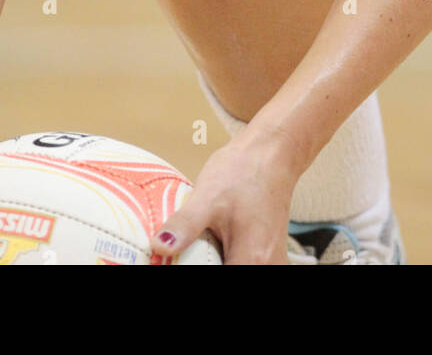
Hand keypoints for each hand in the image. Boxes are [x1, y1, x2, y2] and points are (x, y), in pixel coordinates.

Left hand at [149, 129, 298, 265]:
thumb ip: (185, 225)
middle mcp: (267, 266)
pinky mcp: (267, 255)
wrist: (271, 152)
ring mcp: (270, 262)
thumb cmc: (244, 170)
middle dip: (201, 263)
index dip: (195, 266)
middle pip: (227, 274)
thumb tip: (160, 246)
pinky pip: (241, 263)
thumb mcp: (208, 195)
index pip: (219, 278)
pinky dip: (224, 258)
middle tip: (182, 251)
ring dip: (213, 262)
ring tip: (198, 243)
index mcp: (252, 260)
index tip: (177, 260)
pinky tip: (212, 242)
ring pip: (232, 267)